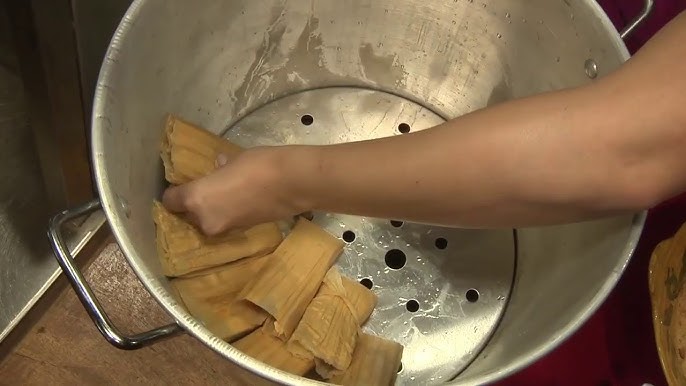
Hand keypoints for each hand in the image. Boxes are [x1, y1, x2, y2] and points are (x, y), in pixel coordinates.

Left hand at [162, 146, 310, 234]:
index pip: (170, 201)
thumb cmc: (259, 164)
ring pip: (210, 221)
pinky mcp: (244, 231)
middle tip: (208, 189)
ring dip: (214, 211)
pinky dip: (231, 214)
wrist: (294, 183)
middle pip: (189, 216)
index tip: (181, 185)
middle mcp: (205, 220)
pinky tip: (243, 200)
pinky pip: (228, 222)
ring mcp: (226, 229)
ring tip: (228, 194)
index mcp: (196, 199)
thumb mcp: (234, 161)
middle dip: (196, 205)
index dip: (174, 193)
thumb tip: (218, 167)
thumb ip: (220, 169)